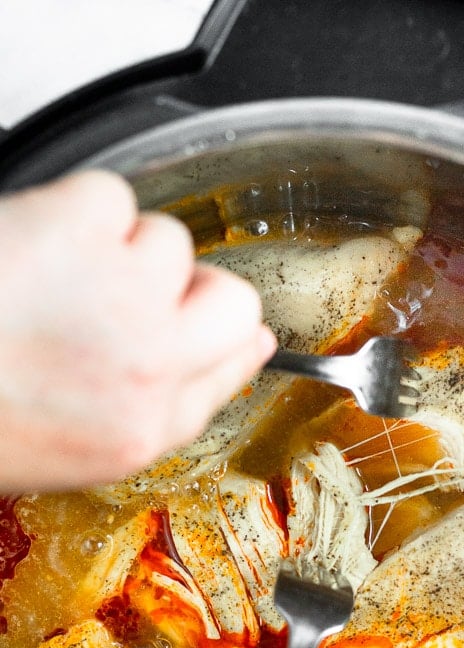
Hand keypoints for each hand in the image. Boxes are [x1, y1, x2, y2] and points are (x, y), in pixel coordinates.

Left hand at [0, 170, 275, 490]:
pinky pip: (111, 198)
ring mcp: (122, 295)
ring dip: (113, 248)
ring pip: (166, 240)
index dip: (216, 334)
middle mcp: (148, 365)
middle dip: (181, 290)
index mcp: (146, 427)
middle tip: (116, 296)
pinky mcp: (83, 228)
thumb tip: (246, 342)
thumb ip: (174, 401)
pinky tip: (30, 247)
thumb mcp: (86, 446)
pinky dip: (72, 211)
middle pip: (229, 298)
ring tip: (50, 276)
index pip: (234, 359)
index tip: (202, 322)